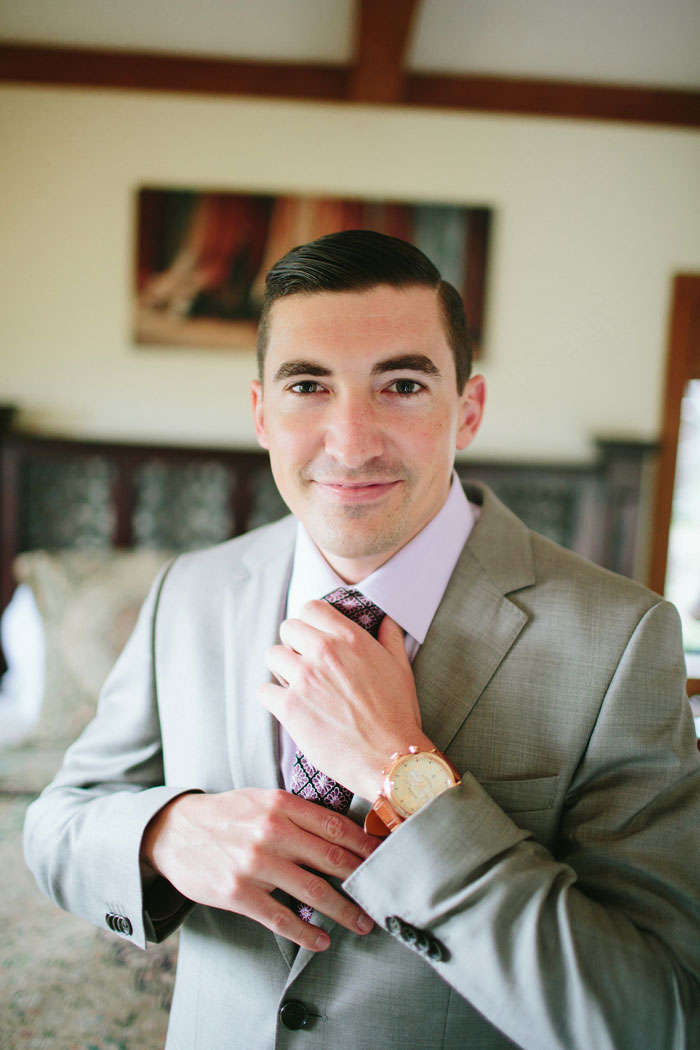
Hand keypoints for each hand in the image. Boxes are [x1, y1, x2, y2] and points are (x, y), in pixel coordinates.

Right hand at [141, 788, 378, 950]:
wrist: (176, 832)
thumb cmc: (228, 815)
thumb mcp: (263, 799)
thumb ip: (299, 813)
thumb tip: (344, 831)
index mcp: (280, 805)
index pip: (335, 826)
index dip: (365, 845)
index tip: (386, 857)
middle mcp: (270, 832)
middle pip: (330, 859)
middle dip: (362, 879)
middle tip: (383, 893)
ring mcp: (254, 864)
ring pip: (312, 891)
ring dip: (343, 911)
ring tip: (362, 922)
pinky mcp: (237, 894)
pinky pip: (280, 918)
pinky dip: (306, 933)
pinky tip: (322, 940)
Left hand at [258, 601, 433, 800]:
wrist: (389, 758)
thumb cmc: (398, 714)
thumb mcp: (401, 667)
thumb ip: (390, 638)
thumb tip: (385, 621)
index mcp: (350, 638)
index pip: (311, 608)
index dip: (310, 623)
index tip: (314, 639)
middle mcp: (324, 652)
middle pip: (287, 628)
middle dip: (294, 644)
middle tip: (306, 665)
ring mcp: (304, 679)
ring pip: (272, 656)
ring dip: (282, 669)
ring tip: (297, 686)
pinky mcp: (290, 707)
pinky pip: (264, 691)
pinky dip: (273, 699)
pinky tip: (290, 708)